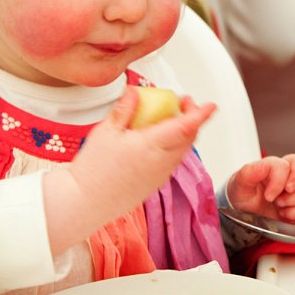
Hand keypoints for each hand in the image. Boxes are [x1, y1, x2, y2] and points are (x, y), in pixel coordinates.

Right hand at [43, 87, 214, 253]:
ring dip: (184, 132)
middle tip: (183, 103)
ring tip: (169, 119)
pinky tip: (158, 140)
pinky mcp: (155, 184)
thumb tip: (134, 92)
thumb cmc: (93, 171)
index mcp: (151, 146)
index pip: (185, 126)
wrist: (84, 202)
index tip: (211, 105)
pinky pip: (173, 161)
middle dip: (192, 118)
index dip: (201, 114)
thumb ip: (124, 110)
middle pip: (189, 137)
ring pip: (183, 150)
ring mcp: (161, 175)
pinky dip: (174, 146)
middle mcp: (162, 162)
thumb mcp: (105, 132)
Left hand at [227, 154, 294, 222]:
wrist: (244, 217)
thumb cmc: (242, 196)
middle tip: (283, 196)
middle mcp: (286, 175)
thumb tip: (264, 166)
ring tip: (279, 206)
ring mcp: (294, 190)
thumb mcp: (239, 184)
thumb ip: (250, 172)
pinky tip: (283, 214)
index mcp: (273, 166)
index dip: (279, 180)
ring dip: (294, 200)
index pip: (285, 164)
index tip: (269, 196)